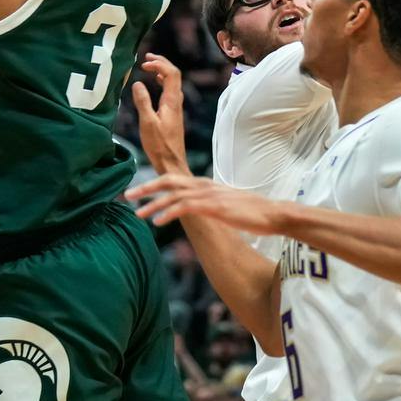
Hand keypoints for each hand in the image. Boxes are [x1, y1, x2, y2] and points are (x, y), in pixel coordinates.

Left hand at [124, 173, 290, 232]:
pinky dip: (169, 212)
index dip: (153, 183)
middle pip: (167, 180)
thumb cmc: (251, 212)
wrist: (273, 214)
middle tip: (127, 196)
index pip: (173, 178)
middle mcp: (204, 185)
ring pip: (173, 194)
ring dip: (153, 204)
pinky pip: (186, 207)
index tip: (137, 191)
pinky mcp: (214, 207)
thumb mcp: (224, 205)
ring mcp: (209, 195)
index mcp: (204, 184)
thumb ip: (207, 205)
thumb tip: (194, 210)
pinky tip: (158, 222)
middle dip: (145, 187)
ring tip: (137, 213)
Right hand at [130, 58, 188, 173]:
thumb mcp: (147, 123)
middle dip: (161, 63)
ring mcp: (176, 108)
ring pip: (173, 83)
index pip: (172, 73)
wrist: (172, 164)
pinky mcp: (173, 114)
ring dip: (162, 71)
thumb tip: (138, 83)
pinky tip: (155, 85)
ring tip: (149, 67)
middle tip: (147, 58)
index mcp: (172, 102)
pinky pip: (170, 91)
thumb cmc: (159, 146)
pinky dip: (162, 82)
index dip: (159, 64)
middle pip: (174, 75)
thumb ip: (143, 102)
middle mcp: (176, 103)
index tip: (144, 63)